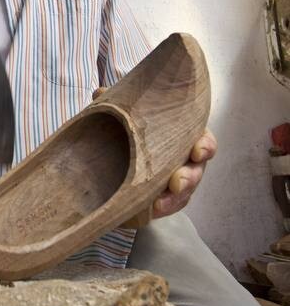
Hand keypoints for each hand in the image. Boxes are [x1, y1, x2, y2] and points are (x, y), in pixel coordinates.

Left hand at [92, 87, 216, 221]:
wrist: (117, 150)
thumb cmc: (132, 127)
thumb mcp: (126, 113)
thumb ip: (117, 103)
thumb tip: (100, 93)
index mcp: (185, 136)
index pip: (204, 141)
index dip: (204, 146)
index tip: (196, 151)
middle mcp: (185, 160)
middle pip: (196, 171)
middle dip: (189, 178)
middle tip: (176, 182)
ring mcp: (176, 182)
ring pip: (183, 193)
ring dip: (173, 199)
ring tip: (159, 203)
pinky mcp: (162, 199)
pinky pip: (165, 207)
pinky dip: (158, 210)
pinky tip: (148, 212)